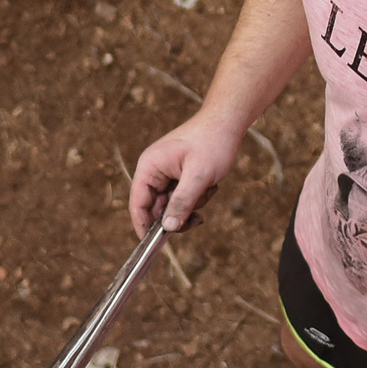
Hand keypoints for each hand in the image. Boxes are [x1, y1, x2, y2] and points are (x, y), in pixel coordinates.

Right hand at [127, 110, 243, 237]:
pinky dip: (197, 197)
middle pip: (156, 208)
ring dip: (191, 204)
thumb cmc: (212, 142)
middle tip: (198, 218)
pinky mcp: (179, 174)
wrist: (228, 121)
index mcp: (149, 167)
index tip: (154, 246)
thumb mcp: (198, 176)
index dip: (143, 226)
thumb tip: (168, 229)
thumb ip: (182, 203)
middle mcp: (153, 170)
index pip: (138, 203)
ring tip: (208, 189)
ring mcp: (166, 172)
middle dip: (178, 214)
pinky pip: (183, 197)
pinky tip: (211, 185)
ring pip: (172, 205)